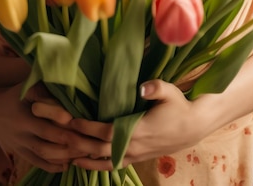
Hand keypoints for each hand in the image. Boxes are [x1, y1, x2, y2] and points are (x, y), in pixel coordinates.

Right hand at [0, 52, 109, 169]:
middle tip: (89, 141)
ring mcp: (22, 144)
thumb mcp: (26, 85)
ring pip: (44, 154)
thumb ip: (43, 83)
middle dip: (69, 142)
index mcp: (23, 112)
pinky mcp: (22, 153)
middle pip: (47, 141)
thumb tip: (64, 71)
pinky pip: (38, 163)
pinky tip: (69, 164)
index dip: (59, 120)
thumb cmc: (14, 94)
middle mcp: (22, 131)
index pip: (43, 119)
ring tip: (83, 152)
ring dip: (64, 155)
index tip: (75, 119)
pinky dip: (53, 166)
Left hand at [68, 79, 197, 170]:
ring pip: (104, 161)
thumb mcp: (169, 92)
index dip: (88, 128)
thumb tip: (143, 87)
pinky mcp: (137, 158)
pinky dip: (97, 166)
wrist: (193, 126)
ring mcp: (135, 155)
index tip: (72, 121)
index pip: (107, 132)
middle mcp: (134, 146)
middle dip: (78, 143)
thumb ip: (156, 88)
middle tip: (59, 136)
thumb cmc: (178, 106)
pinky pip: (113, 165)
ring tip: (65, 155)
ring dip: (84, 158)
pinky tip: (84, 163)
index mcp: (138, 130)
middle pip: (100, 149)